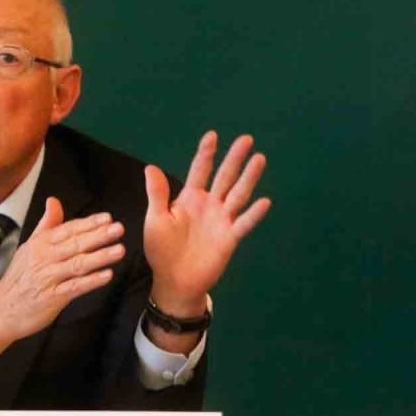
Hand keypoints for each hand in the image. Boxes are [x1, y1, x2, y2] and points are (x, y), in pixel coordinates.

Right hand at [0, 197, 124, 382]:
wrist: (2, 310)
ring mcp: (48, 278)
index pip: (67, 229)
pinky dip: (91, 281)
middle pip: (75, 244)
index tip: (107, 217)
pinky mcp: (53, 298)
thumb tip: (54, 201)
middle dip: (99, 236)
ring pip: (77, 264)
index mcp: (40, 244)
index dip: (88, 223)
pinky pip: (75, 287)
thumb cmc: (19, 278)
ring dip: (99, 257)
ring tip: (119, 250)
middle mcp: (44, 258)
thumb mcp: (29, 247)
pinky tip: (106, 275)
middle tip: (118, 229)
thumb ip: (46, 225)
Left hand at [144, 131, 270, 316]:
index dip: (206, 153)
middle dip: (234, 158)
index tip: (212, 135)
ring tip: (259, 159)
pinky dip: (253, 214)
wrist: (173, 280)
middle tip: (246, 138)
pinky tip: (264, 201)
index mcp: (190, 198)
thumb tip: (150, 166)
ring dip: (248, 178)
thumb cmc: (161, 249)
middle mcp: (209, 205)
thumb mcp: (155, 219)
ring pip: (237, 195)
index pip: (200, 170)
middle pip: (224, 177)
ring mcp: (221, 220)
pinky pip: (243, 224)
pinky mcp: (229, 238)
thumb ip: (157, 194)